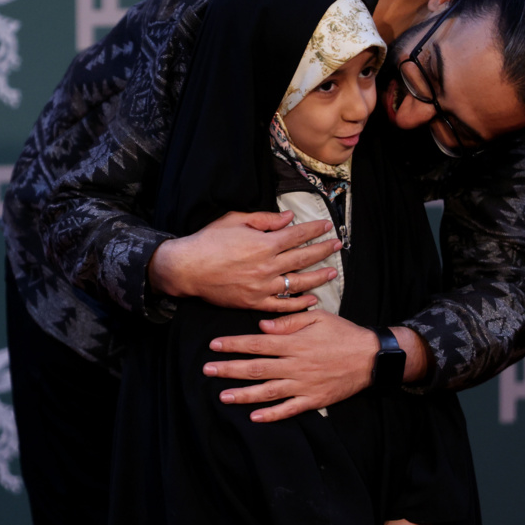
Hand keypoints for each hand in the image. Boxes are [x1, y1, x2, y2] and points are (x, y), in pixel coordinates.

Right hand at [148, 211, 340, 312]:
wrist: (187, 268)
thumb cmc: (209, 241)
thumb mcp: (236, 220)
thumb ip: (265, 220)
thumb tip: (288, 218)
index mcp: (264, 243)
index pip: (298, 235)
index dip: (314, 230)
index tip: (327, 226)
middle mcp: (267, 265)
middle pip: (303, 257)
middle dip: (323, 250)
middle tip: (337, 245)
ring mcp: (262, 286)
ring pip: (298, 282)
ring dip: (318, 277)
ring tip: (332, 272)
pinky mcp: (254, 302)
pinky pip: (282, 305)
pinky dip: (299, 304)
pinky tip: (311, 299)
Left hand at [202, 309, 379, 420]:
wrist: (372, 357)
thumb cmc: (343, 333)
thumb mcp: (317, 317)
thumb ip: (288, 322)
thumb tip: (262, 328)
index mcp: (294, 343)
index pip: (256, 344)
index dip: (233, 345)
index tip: (214, 345)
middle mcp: (295, 365)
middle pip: (256, 368)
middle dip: (229, 369)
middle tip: (207, 371)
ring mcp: (304, 385)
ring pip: (267, 391)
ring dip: (243, 395)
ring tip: (222, 396)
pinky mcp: (314, 400)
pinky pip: (289, 409)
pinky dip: (271, 415)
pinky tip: (254, 417)